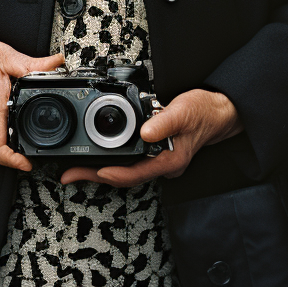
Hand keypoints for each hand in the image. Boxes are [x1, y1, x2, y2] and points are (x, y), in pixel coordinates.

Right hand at [0, 38, 63, 171]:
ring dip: (12, 122)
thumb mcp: (6, 56)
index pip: (1, 148)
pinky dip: (3, 117)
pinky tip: (4, 100)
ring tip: (15, 102)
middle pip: (6, 140)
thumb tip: (57, 63)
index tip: (28, 164)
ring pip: (0, 132)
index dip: (15, 161)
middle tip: (33, 118)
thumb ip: (34, 64)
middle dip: (22, 132)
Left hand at [59, 88, 240, 187]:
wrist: (217, 111)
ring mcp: (158, 160)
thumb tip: (145, 131)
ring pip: (125, 169)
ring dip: (100, 168)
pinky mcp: (155, 151)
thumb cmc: (203, 112)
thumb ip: (164, 121)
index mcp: (168, 160)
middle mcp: (161, 164)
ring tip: (77, 166)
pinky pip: (130, 160)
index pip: (133, 174)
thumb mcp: (184, 111)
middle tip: (69, 174)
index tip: (88, 172)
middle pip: (123, 176)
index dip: (109, 174)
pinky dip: (113, 157)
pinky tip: (100, 153)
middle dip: (95, 175)